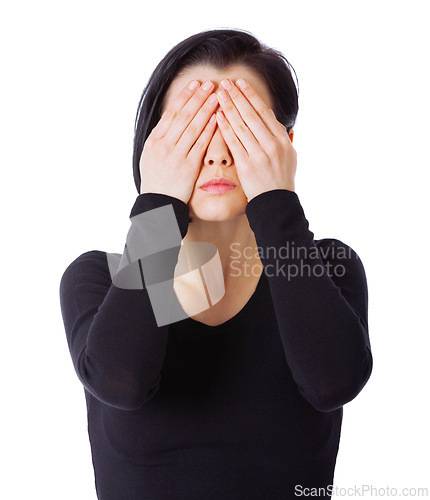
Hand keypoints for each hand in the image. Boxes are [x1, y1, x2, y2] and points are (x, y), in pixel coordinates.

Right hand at [139, 79, 218, 203]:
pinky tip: (218, 119)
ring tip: (217, 96)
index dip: (184, 97)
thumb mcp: (151, 156)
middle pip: (183, 116)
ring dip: (206, 110)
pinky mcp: (187, 167)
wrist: (158, 204)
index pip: (171, 113)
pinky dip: (209, 130)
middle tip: (209, 84)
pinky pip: (200, 145)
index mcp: (154, 140)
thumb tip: (172, 120)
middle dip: (197, 98)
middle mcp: (164, 145)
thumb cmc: (156, 180)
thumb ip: (162, 138)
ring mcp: (175, 156)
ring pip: (192, 127)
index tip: (195, 84)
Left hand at [215, 78, 296, 201]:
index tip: (241, 83)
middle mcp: (272, 145)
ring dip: (229, 107)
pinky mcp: (247, 166)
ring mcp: (260, 155)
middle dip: (237, 96)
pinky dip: (225, 128)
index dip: (251, 96)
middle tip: (225, 82)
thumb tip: (284, 126)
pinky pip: (234, 143)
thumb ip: (285, 139)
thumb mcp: (290, 157)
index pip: (264, 112)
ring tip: (218, 94)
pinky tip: (217, 116)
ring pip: (241, 126)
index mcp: (283, 140)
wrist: (276, 203)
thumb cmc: (281, 179)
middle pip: (251, 115)